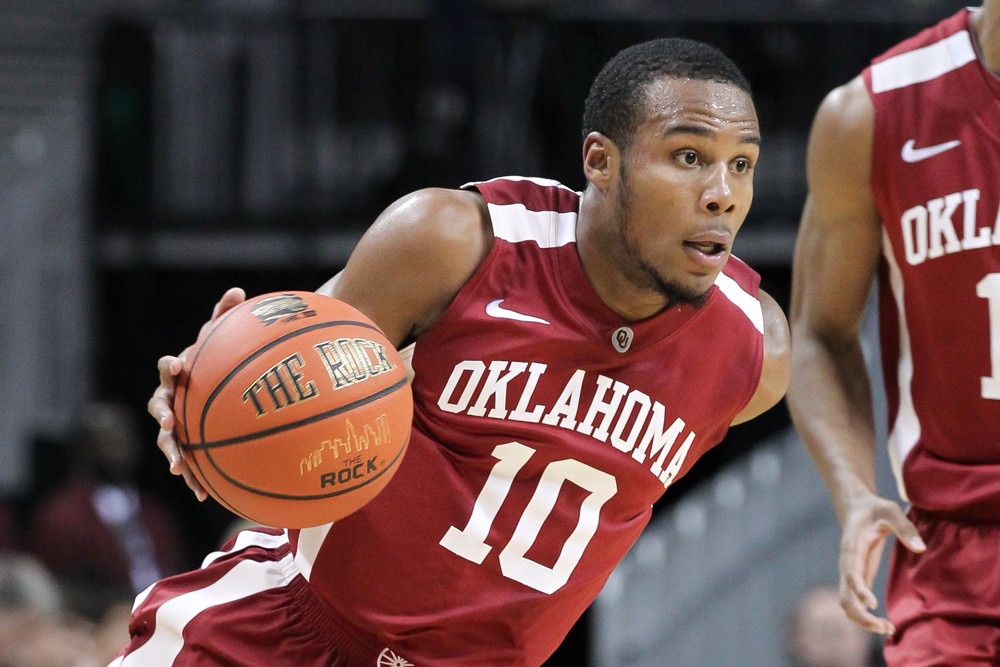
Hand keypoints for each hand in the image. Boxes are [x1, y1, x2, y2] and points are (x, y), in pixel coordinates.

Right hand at [147, 287, 245, 500]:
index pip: (167, 369)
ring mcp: (178, 424)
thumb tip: (237, 291)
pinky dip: (195, 477)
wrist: (220, 383)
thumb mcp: (223, 337)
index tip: (178, 366)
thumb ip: (226, 316)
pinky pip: (190, 462)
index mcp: (179, 375)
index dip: (170, 367)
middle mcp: (171, 399)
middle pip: (159, 409)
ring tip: (179, 468)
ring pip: (169, 440)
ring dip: (173, 453)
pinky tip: (205, 494)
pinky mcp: (190, 444)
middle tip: (171, 424)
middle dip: (163, 418)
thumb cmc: (220, 358)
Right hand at [837, 493, 925, 633]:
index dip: (858, 590)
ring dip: (862, 620)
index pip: (850, 573)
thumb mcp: (891, 510)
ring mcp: (850, 573)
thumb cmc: (876, 509)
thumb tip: (920, 549)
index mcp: (851, 547)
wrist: (856, 508)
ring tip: (888, 629)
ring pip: (847, 603)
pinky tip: (885, 623)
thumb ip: (905, 527)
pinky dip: (865, 616)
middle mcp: (847, 564)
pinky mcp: (858, 578)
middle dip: (861, 615)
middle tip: (885, 627)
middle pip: (845, 596)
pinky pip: (855, 602)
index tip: (873, 604)